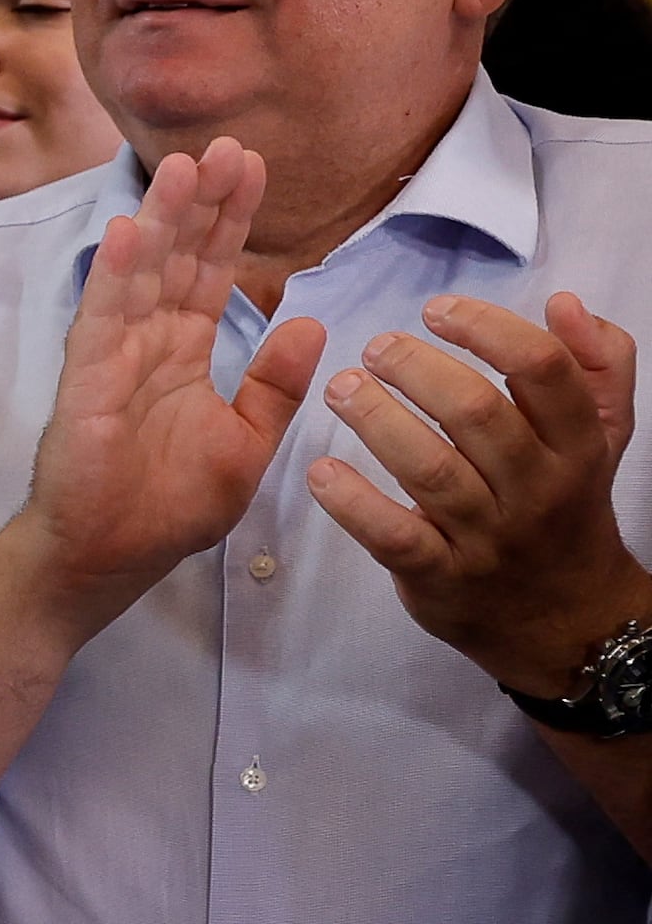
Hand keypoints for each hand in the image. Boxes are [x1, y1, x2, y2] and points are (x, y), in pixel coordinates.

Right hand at [9, 139, 324, 624]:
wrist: (111, 556)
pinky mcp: (87, 380)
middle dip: (203, 203)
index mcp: (185, 352)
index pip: (213, 271)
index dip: (232, 220)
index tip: (253, 167)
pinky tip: (130, 232)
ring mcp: (114, 356)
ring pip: (143, 273)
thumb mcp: (247, 443)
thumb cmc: (169, 507)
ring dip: (162, 219)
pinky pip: (103, 318)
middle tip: (228, 146)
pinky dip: (115, 275)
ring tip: (184, 166)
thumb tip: (309, 322)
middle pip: (180, 257)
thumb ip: (275, 386)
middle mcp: (148, 342)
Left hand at [308, 288, 651, 698]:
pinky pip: (394, 537)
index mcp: (579, 444)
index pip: (543, 369)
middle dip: (417, 369)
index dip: (487, 328)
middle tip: (375, 348)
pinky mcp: (442, 578)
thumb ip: (597, 364)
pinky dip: (352, 502)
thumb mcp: (602, 436)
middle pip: (477, 413)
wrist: (566, 620)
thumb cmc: (567, 506)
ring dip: (376, 420)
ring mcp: (489, 537)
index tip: (436, 309)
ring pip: (431, 469)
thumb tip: (564, 302)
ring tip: (341, 389)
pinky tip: (320, 470)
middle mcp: (538, 488)